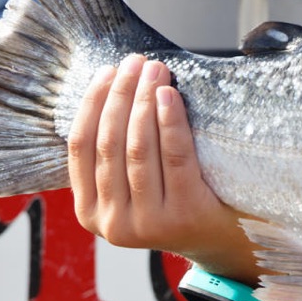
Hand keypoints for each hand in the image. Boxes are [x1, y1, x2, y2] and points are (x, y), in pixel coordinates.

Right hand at [66, 54, 256, 279]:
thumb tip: (113, 88)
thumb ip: (115, 155)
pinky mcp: (181, 215)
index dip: (91, 105)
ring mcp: (146, 222)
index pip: (79, 147)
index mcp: (89, 212)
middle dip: (121, 95)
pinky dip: (169, 122)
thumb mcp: (134, 186)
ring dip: (144, 102)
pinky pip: (173, 157)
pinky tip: (169, 96)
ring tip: (155, 71)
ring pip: (138, 149)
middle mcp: (112, 222)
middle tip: (135, 62)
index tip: (107, 72)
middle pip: (109, 143)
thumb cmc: (177, 199)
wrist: (222, 237)